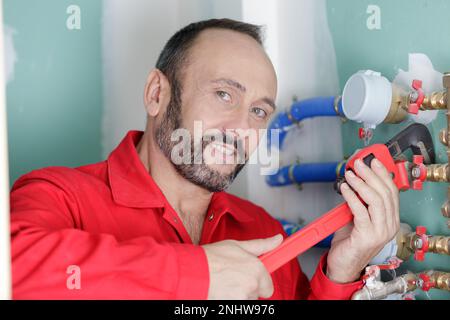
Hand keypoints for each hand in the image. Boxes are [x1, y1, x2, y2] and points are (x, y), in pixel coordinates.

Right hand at [202, 234, 282, 299]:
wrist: (191, 271)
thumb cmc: (211, 257)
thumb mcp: (237, 245)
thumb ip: (261, 245)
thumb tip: (278, 239)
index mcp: (256, 269)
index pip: (268, 287)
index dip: (259, 283)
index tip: (251, 279)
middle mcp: (252, 285)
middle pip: (255, 295)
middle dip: (246, 289)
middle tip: (232, 279)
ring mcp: (241, 298)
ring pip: (245, 301)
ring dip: (237, 295)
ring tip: (223, 284)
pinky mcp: (231, 307)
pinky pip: (235, 306)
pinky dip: (229, 301)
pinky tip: (220, 291)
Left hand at [326, 158, 399, 282]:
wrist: (343, 265)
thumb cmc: (349, 241)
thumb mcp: (358, 217)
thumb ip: (360, 202)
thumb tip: (355, 180)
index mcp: (391, 220)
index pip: (392, 192)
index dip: (383, 174)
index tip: (374, 161)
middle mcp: (389, 226)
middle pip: (384, 193)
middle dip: (371, 175)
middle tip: (359, 163)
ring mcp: (380, 232)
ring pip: (375, 200)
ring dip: (361, 184)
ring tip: (350, 174)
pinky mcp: (366, 236)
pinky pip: (360, 211)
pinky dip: (352, 197)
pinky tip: (344, 189)